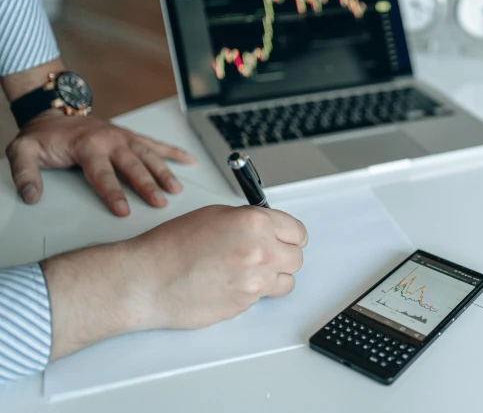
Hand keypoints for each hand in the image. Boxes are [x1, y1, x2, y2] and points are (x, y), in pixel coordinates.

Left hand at [5, 111, 194, 215]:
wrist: (53, 112)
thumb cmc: (43, 136)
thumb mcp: (22, 150)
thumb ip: (24, 173)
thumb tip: (31, 195)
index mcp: (87, 146)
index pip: (102, 174)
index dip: (113, 193)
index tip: (123, 210)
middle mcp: (110, 140)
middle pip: (132, 165)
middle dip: (147, 184)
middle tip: (159, 202)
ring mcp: (123, 137)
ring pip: (149, 155)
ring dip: (164, 172)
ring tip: (175, 189)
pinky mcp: (131, 136)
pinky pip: (156, 144)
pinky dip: (174, 152)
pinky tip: (189, 161)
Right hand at [41, 205, 307, 359]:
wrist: (147, 280)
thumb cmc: (170, 247)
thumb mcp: (214, 215)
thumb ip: (248, 220)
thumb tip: (266, 227)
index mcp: (255, 222)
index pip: (297, 231)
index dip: (291, 235)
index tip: (287, 238)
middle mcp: (261, 250)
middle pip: (296, 257)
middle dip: (284, 255)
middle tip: (266, 254)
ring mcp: (256, 280)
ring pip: (286, 280)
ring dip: (274, 276)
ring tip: (249, 271)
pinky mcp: (246, 304)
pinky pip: (265, 297)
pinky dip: (255, 292)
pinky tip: (234, 283)